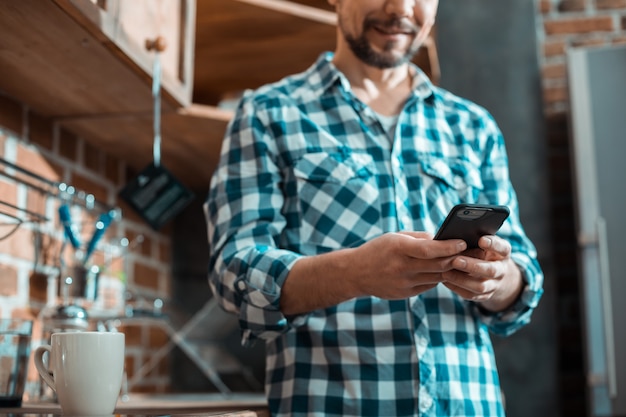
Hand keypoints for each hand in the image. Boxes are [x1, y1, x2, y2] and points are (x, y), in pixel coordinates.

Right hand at [350, 231, 466, 299]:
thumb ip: (418, 238)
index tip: (463, 243)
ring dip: (451, 270)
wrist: (356, 273)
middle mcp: (402, 267)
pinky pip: (429, 285)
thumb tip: (441, 239)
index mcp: (398, 248)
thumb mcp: (395, 237)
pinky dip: (438, 277)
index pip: (430, 249)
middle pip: (438, 265)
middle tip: (472, 253)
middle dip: (456, 259)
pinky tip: (445, 271)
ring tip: (463, 262)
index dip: (449, 247)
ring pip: (436, 277)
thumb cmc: (378, 250)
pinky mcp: (406, 293)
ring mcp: (404, 283)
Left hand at [441, 235, 522, 311]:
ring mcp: (494, 285)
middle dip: (472, 266)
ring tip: (446, 273)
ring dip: (462, 280)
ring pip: (480, 286)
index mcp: (503, 253)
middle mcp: (501, 270)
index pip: (502, 248)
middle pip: (491, 270)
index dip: (493, 244)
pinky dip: (457, 288)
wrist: (494, 274)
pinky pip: (471, 295)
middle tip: (455, 260)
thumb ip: (475, 238)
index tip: (481, 240)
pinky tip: (445, 280)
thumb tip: (457, 235)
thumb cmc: (483, 252)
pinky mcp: (485, 296)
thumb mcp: (484, 244)